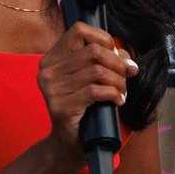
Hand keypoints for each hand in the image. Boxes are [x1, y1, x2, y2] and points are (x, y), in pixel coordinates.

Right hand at [34, 21, 136, 147]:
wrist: (70, 143)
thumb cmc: (84, 108)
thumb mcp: (93, 78)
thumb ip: (108, 61)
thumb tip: (127, 59)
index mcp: (52, 58)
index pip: (79, 30)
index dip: (104, 39)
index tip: (116, 56)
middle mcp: (47, 71)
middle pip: (93, 51)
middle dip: (117, 63)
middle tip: (126, 76)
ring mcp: (51, 89)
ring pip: (97, 71)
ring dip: (118, 81)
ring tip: (122, 91)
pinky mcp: (60, 106)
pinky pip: (95, 91)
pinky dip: (113, 94)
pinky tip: (117, 101)